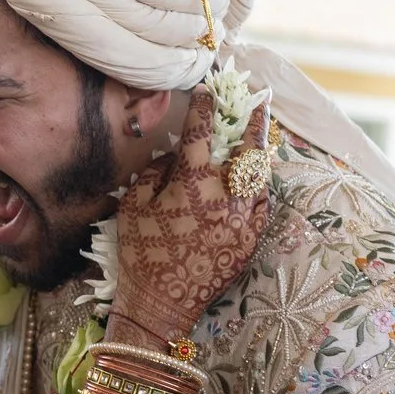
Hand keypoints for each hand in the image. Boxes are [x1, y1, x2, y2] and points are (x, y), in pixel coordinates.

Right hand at [107, 81, 272, 348]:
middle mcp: (224, 196)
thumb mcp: (133, 206)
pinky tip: (256, 180)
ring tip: (260, 135)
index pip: (200, 133)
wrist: (161, 303)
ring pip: (259, 176)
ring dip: (260, 152)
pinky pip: (261, 205)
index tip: (206, 91)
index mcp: (191, 183)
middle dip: (253, 120)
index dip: (203, 107)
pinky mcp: (250, 239)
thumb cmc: (141, 253)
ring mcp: (242, 219)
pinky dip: (258, 188)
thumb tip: (173, 155)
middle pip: (246, 148)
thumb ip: (154, 173)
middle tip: (259, 99)